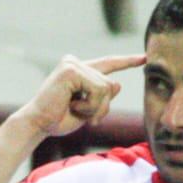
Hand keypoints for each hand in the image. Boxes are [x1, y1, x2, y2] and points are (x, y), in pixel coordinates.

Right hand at [11, 54, 145, 139]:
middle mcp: (76, 63)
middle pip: (110, 84)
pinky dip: (89, 105)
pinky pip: (97, 90)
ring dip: (94, 108)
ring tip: (75, 110)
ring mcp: (73, 64)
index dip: (127, 61)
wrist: (39, 124)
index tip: (144, 57)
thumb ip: (103, 97)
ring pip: (105, 88)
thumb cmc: (59, 119)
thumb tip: (117, 82)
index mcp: (80, 72)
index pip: (108, 64)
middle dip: (101, 107)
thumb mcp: (89, 110)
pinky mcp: (71, 70)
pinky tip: (72, 105)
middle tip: (82, 115)